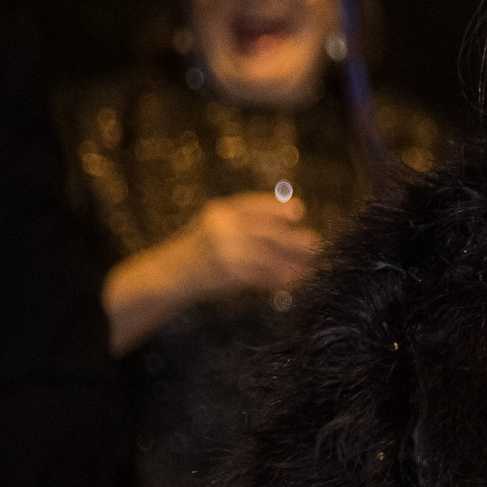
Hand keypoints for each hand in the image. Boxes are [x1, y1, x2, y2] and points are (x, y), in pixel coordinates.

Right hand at [170, 191, 323, 301]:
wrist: (170, 275)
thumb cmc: (201, 251)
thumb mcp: (216, 227)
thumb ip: (244, 224)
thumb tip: (290, 227)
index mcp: (219, 212)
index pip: (253, 205)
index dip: (278, 208)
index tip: (299, 212)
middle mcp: (222, 227)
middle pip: (267, 231)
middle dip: (294, 239)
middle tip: (315, 244)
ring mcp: (225, 249)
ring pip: (268, 255)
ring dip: (292, 262)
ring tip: (310, 266)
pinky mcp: (229, 272)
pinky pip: (262, 274)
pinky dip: (280, 278)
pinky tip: (294, 280)